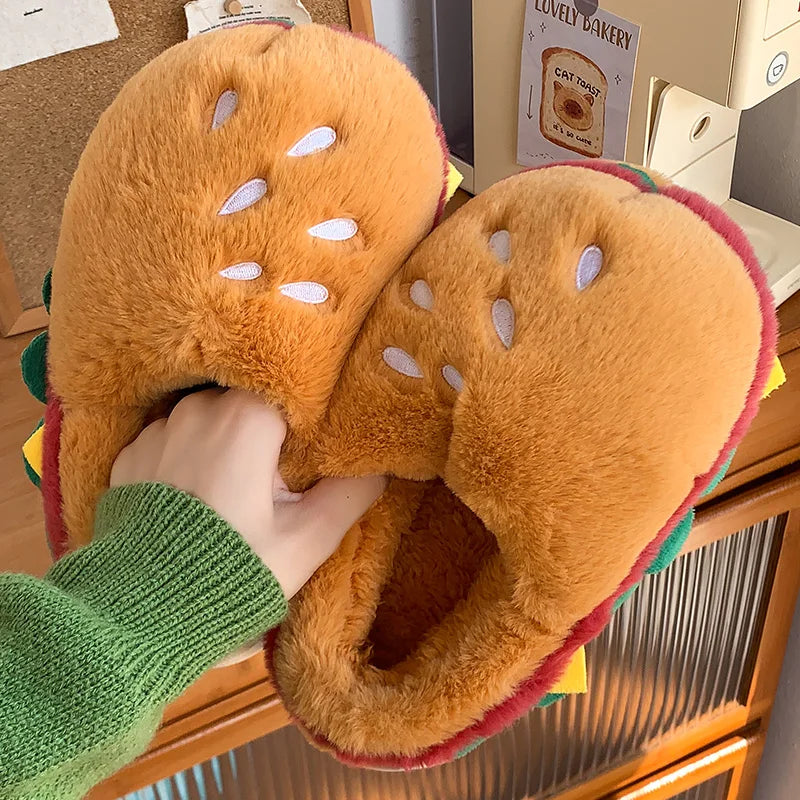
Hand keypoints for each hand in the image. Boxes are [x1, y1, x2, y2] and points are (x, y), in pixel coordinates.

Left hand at [110, 388, 385, 597]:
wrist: (142, 614)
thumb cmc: (233, 571)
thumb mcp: (306, 540)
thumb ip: (350, 493)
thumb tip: (382, 466)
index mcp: (244, 419)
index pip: (290, 395)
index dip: (307, 422)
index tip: (315, 452)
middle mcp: (197, 410)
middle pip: (249, 406)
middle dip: (267, 436)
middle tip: (279, 480)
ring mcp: (157, 432)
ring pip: (209, 422)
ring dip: (225, 446)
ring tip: (234, 492)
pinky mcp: (129, 456)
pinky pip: (173, 443)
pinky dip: (189, 460)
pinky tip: (197, 499)